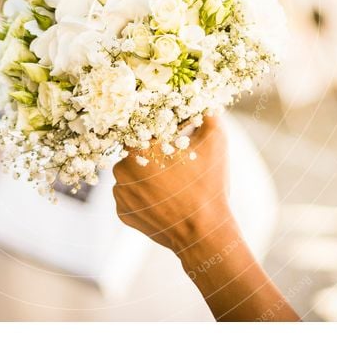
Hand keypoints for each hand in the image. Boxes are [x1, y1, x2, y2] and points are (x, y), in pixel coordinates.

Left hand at [112, 115, 233, 254]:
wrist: (204, 232)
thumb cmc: (207, 185)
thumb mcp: (215, 142)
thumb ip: (208, 115)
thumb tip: (206, 103)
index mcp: (138, 149)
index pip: (140, 130)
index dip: (156, 134)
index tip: (169, 140)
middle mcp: (122, 170)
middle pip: (136, 154)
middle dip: (152, 157)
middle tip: (175, 165)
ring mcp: (120, 195)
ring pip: (131, 176)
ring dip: (146, 177)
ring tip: (171, 186)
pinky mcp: (124, 214)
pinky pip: (131, 198)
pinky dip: (144, 198)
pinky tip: (164, 201)